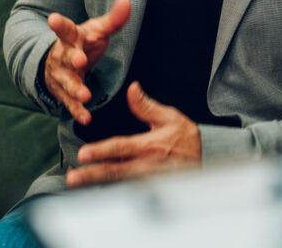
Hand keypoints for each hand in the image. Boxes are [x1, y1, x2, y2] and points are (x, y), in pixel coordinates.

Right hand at [44, 0, 130, 124]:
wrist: (56, 64)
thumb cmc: (82, 43)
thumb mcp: (96, 30)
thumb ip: (113, 19)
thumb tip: (127, 0)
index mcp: (71, 38)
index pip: (65, 29)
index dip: (59, 24)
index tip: (52, 19)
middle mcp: (63, 56)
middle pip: (66, 56)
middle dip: (72, 58)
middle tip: (79, 60)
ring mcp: (61, 76)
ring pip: (67, 82)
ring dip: (75, 88)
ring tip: (85, 95)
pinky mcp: (63, 94)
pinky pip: (70, 104)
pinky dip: (77, 111)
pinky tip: (86, 118)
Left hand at [67, 81, 200, 187]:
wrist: (209, 164)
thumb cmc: (187, 141)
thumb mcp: (171, 118)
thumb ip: (147, 106)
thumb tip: (132, 89)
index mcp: (149, 147)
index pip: (120, 148)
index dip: (101, 151)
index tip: (83, 154)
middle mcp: (146, 167)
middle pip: (114, 171)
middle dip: (91, 175)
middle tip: (72, 179)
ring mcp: (146, 181)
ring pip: (118, 184)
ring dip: (97, 186)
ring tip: (78, 187)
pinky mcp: (148, 190)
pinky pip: (126, 192)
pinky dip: (111, 194)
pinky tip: (95, 193)